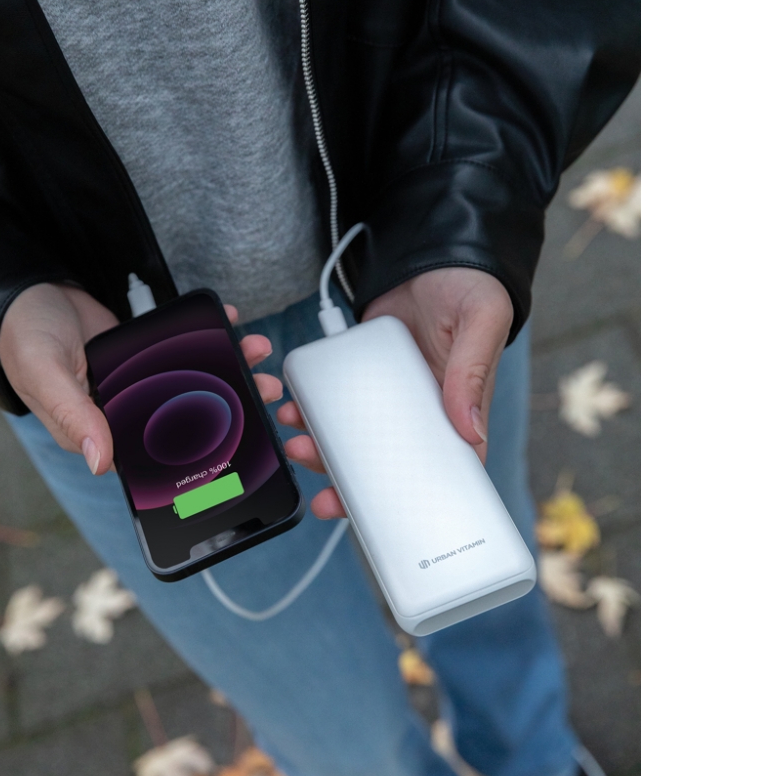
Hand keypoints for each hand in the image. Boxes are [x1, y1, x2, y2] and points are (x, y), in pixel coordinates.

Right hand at [0, 284, 281, 474]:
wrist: (27, 291)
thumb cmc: (25, 338)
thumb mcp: (45, 375)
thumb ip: (73, 416)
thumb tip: (101, 463)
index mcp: (102, 430)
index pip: (158, 452)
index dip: (203, 449)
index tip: (244, 437)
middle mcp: (128, 410)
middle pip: (190, 414)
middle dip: (233, 403)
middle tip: (268, 392)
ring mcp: (141, 380)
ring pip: (195, 380)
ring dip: (231, 367)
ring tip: (259, 354)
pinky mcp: (148, 352)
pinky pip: (186, 347)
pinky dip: (211, 334)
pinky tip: (233, 321)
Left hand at [277, 267, 513, 517]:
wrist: (432, 253)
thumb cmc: (472, 289)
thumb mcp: (481, 323)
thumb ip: (472, 372)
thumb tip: (469, 429)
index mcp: (458, 412)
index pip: (442, 473)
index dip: (412, 506)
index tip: (380, 523)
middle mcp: (421, 412)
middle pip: (385, 466)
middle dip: (351, 485)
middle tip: (322, 497)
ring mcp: (388, 396)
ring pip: (353, 439)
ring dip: (324, 450)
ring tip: (298, 446)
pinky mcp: (361, 374)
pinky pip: (335, 400)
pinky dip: (313, 410)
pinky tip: (295, 409)